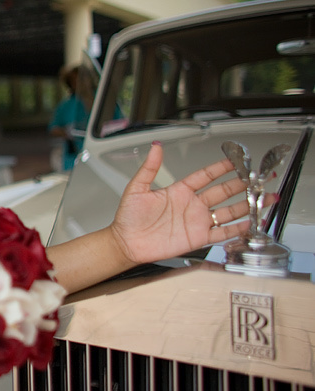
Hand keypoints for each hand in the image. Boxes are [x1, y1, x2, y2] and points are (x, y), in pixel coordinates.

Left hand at [108, 142, 270, 265]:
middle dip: (242, 185)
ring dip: (247, 205)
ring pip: (228, 212)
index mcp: (179, 191)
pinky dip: (238, 228)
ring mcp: (197, 221)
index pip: (206, 176)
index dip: (221, 168)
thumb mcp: (137, 188)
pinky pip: (222, 233)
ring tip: (264, 199)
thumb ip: (149, 168)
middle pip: (223, 192)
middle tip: (258, 178)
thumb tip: (155, 147)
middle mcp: (191, 205)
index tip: (236, 160)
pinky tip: (251, 223)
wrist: (126, 243)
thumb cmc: (129, 217)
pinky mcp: (198, 238)